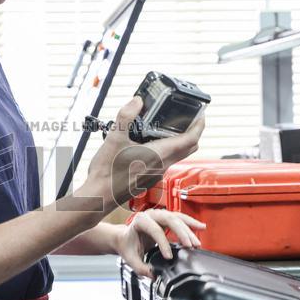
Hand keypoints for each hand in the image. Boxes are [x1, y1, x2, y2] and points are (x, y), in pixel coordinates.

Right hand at [79, 95, 204, 213]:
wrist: (98, 197)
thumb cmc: (106, 174)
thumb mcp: (113, 139)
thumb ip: (126, 117)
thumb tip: (137, 101)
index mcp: (159, 155)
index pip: (191, 139)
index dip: (199, 124)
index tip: (200, 113)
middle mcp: (162, 165)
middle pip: (189, 147)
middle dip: (193, 131)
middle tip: (188, 117)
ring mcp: (157, 173)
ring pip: (178, 155)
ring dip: (180, 140)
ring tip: (169, 125)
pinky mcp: (149, 177)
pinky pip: (166, 161)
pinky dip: (167, 149)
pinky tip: (150, 141)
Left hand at [116, 209, 206, 278]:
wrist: (124, 237)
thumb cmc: (127, 245)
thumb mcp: (130, 258)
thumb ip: (140, 267)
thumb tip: (153, 275)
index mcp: (140, 221)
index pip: (154, 230)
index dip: (163, 243)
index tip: (169, 257)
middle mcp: (151, 214)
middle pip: (170, 220)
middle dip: (182, 233)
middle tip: (191, 246)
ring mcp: (159, 214)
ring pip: (178, 218)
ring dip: (189, 229)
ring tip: (198, 242)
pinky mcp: (166, 218)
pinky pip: (180, 218)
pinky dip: (191, 223)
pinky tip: (201, 227)